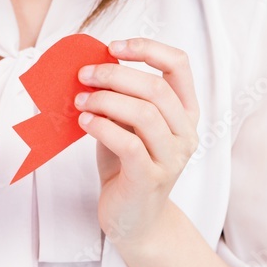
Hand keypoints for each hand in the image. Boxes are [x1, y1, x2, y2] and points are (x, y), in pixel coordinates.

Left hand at [74, 38, 199, 248]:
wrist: (135, 219)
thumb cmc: (129, 166)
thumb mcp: (129, 125)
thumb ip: (122, 97)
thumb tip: (95, 64)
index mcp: (186, 112)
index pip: (179, 65)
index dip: (148, 48)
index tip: (114, 47)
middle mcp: (186, 134)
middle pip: (156, 88)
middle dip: (115, 75)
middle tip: (84, 75)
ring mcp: (172, 158)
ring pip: (144, 114)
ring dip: (105, 101)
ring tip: (79, 102)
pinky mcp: (150, 179)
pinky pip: (128, 144)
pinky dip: (102, 127)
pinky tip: (84, 123)